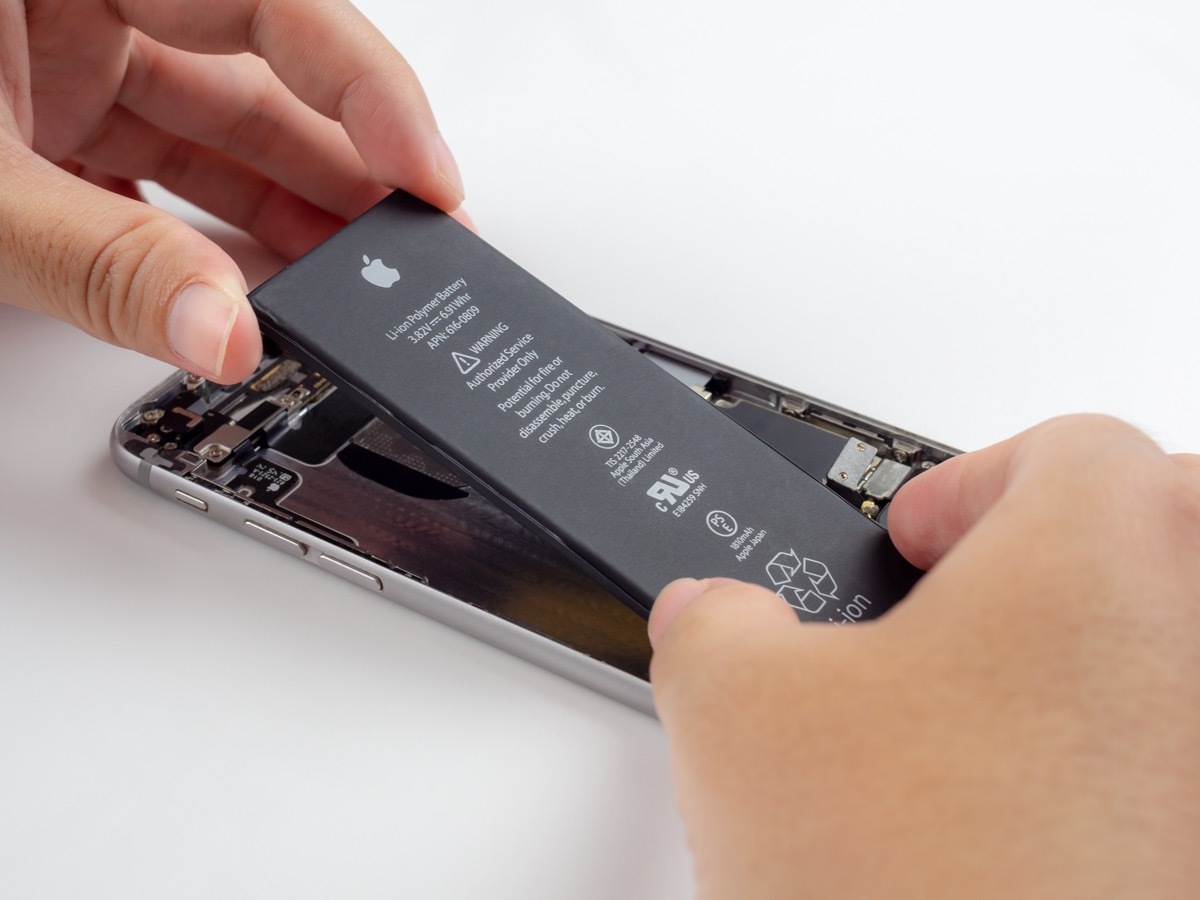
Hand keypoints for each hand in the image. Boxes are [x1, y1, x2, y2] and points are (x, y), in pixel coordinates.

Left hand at [0, 0, 464, 382]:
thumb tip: (225, 332)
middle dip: (350, 177)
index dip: (373, 93)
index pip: (276, 9)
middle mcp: (85, 6)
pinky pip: (167, 172)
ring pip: (221, 139)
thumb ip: (101, 264)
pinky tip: (254, 284)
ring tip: (358, 288)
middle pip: (267, 86)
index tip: (430, 179)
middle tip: (417, 258)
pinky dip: (211, 235)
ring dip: (291, 217)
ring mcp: (68, 62)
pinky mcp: (56, 122)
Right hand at [650, 415, 1199, 897]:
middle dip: (1055, 555)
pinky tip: (1028, 828)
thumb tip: (709, 617)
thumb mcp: (741, 713)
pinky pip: (1178, 764)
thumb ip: (713, 620)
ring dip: (1100, 661)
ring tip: (987, 731)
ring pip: (1181, 646)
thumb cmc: (927, 893)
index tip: (914, 544)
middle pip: (1160, 523)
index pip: (1060, 445)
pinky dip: (1130, 770)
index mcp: (1103, 554)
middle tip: (970, 616)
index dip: (963, 483)